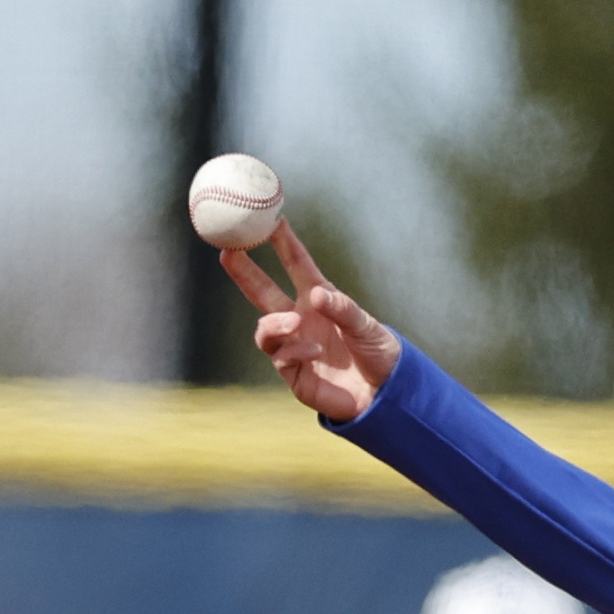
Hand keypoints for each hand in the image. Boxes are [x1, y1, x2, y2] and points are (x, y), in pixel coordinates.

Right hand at [222, 218, 401, 422]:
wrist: (386, 395)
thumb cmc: (379, 354)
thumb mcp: (366, 327)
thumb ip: (342, 309)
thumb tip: (314, 295)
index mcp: (319, 300)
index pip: (296, 265)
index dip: (282, 242)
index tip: (269, 218)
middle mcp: (301, 319)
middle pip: (263, 291)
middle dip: (243, 272)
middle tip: (227, 252)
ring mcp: (295, 346)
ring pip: (265, 329)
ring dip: (274, 323)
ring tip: (293, 322)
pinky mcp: (294, 373)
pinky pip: (280, 357)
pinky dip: (293, 351)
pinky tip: (314, 352)